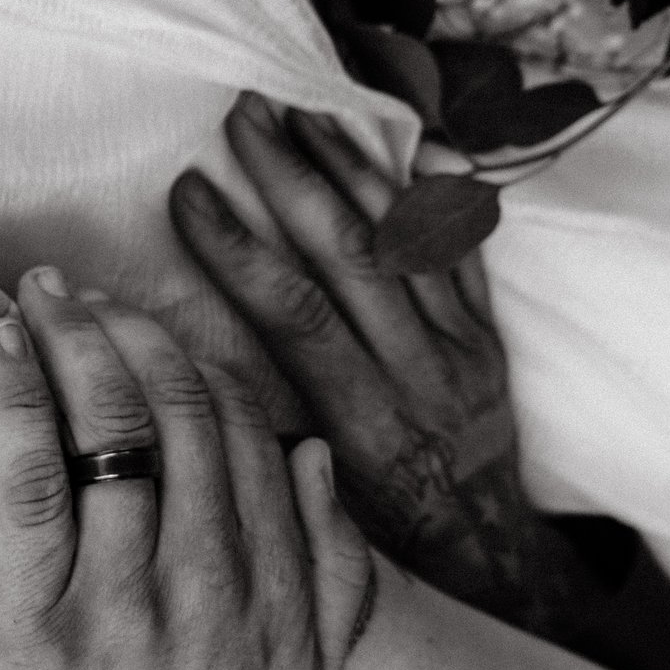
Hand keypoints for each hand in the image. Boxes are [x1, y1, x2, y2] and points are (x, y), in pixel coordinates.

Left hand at [0, 268, 371, 669]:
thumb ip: (333, 576)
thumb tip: (312, 455)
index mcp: (279, 597)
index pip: (250, 437)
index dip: (196, 363)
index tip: (147, 323)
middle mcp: (215, 593)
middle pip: (188, 418)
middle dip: (134, 332)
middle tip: (80, 290)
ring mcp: (126, 608)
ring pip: (115, 434)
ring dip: (77, 344)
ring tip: (39, 297)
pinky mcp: (35, 625)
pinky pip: (33, 481)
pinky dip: (19, 397)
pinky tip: (2, 343)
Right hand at [169, 93, 578, 633]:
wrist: (486, 557)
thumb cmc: (380, 540)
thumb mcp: (311, 508)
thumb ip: (261, 434)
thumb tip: (181, 368)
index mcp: (362, 425)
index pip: (295, 314)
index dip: (237, 248)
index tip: (187, 192)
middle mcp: (418, 377)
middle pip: (351, 255)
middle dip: (293, 176)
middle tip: (246, 113)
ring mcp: (461, 351)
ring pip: (407, 241)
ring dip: (352, 168)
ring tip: (304, 111)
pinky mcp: (488, 339)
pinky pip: (465, 254)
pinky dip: (437, 197)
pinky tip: (413, 146)